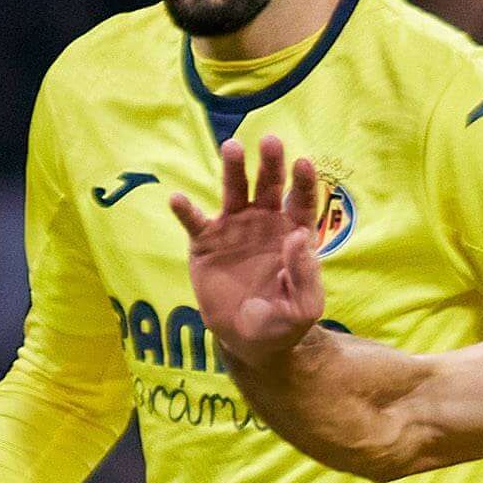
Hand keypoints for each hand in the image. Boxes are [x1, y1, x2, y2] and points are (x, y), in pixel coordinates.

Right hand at [172, 133, 327, 367]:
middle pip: (269, 185)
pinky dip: (185, 210)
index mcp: (293, 232)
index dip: (302, 181)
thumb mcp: (303, 307)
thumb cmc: (283, 322)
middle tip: (270, 141)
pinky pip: (194, 222)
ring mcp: (234, 228)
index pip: (301, 200)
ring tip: (232, 148)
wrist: (248, 340)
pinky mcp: (205, 243)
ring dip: (234, 168)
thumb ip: (305, 274)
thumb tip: (297, 236)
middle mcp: (265, 222)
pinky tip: (177, 199)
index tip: (301, 163)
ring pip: (234, 191)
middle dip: (270, 162)